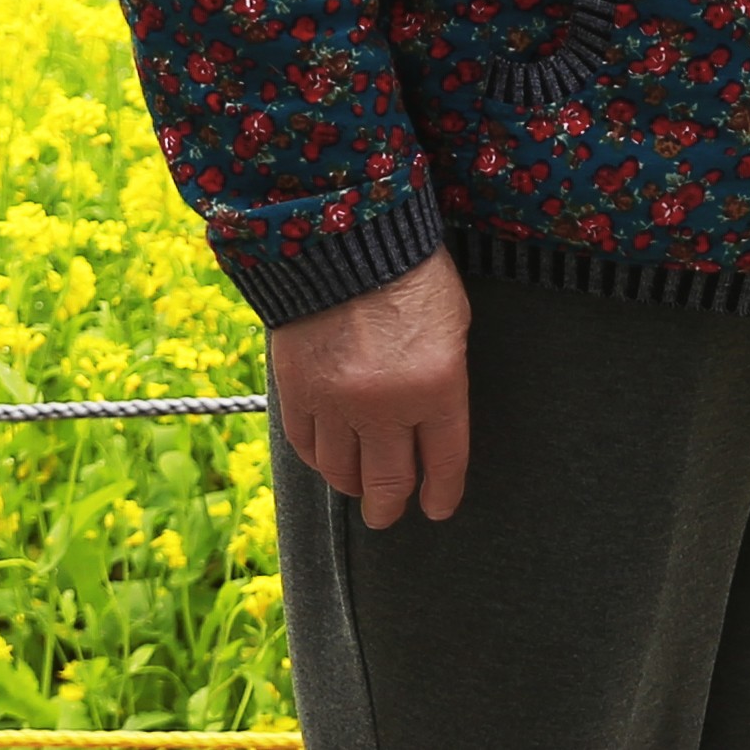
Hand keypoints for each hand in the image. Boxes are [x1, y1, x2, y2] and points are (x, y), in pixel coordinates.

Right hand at [269, 252, 471, 527]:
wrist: (342, 236)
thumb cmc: (410, 273)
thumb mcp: (453, 325)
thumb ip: (445, 382)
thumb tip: (434, 428)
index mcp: (438, 386)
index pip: (443, 464)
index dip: (441, 495)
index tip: (438, 508)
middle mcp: (386, 405)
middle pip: (388, 483)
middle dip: (392, 507)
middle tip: (390, 514)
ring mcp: (336, 403)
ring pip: (342, 473)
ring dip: (354, 486)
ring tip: (360, 488)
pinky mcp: (297, 393)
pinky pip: (306, 447)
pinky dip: (319, 459)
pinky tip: (329, 459)